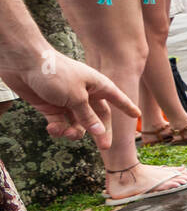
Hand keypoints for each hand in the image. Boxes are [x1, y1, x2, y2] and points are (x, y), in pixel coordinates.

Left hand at [0, 50, 139, 148]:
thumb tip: (100, 133)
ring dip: (73, 132)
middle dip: (98, 132)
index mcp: (97, 86)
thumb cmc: (55, 74)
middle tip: (104, 147)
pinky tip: (52, 129)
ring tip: (66, 134)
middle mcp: (85, 94)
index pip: (117, 99)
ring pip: (78, 123)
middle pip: (97, 117)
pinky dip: (58, 129)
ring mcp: (68, 101)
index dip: (127, 107)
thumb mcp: (76, 97)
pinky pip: (60, 123)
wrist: (24, 63)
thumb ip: (88, 117)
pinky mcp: (52, 106)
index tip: (137, 115)